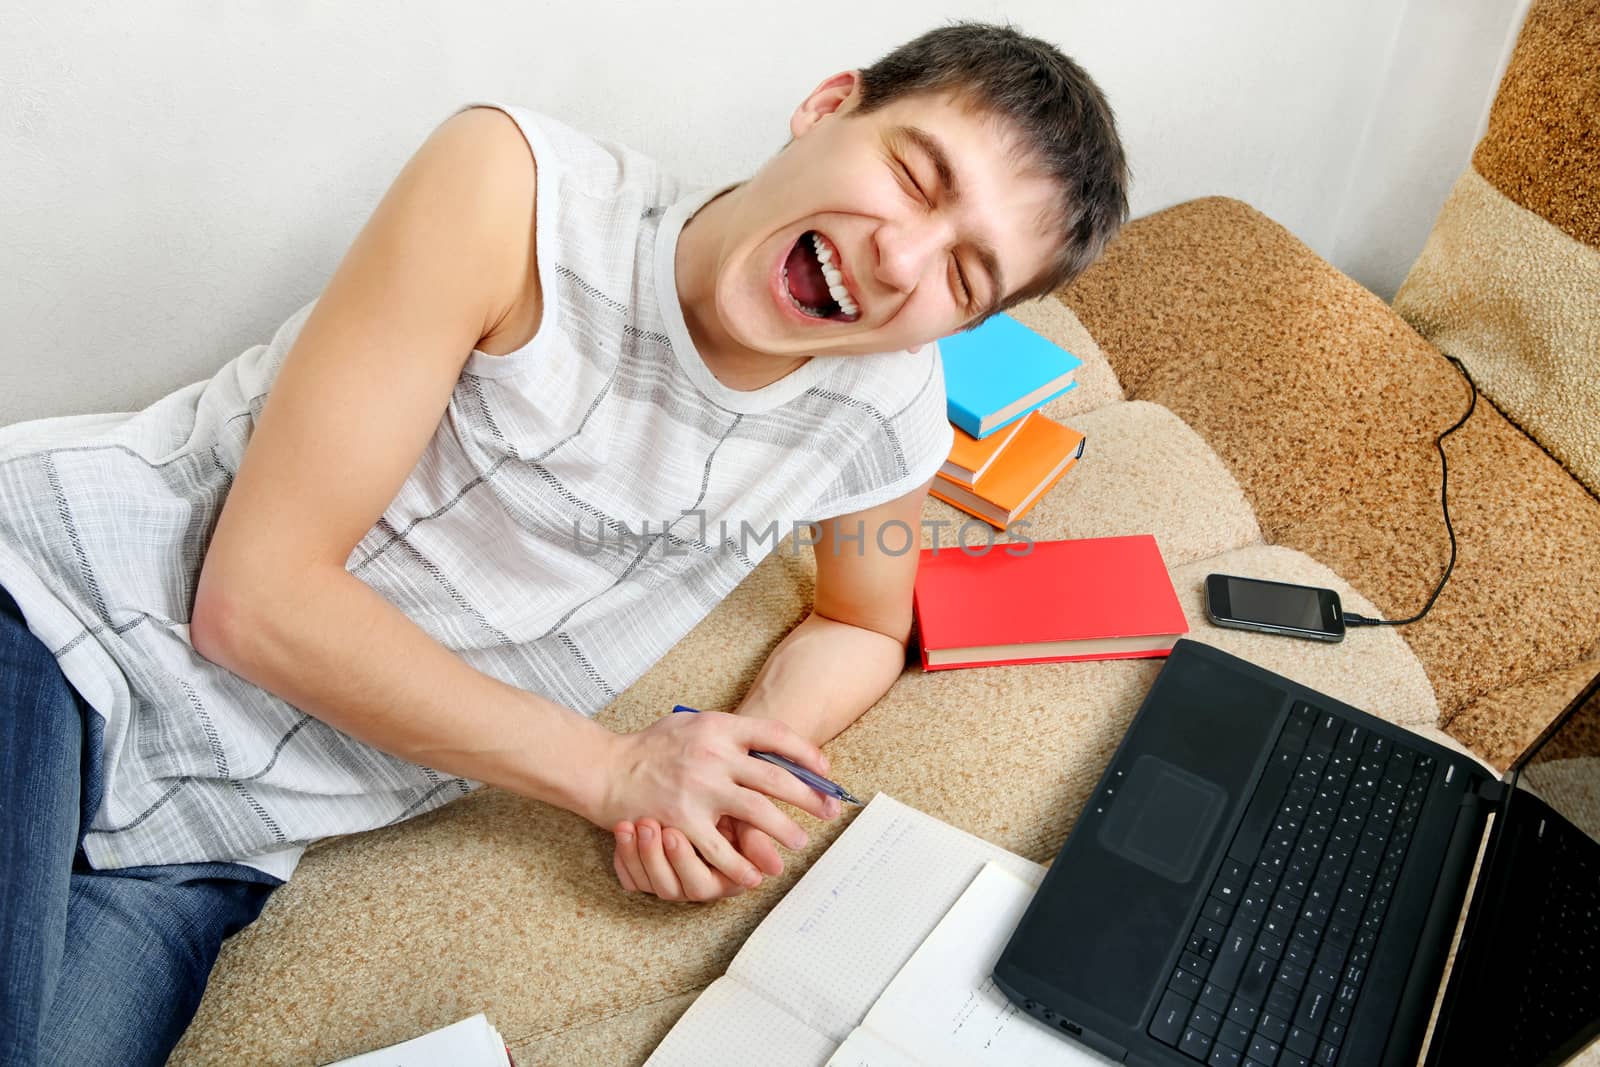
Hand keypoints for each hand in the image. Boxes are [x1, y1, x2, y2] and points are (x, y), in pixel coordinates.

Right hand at [590, 710, 838, 889]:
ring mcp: (699, 790)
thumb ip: (728, 731)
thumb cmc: (650, 746)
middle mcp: (713, 756)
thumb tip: (773, 745)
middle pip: (776, 778)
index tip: (824, 769)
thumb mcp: (691, 723)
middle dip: (809, 797)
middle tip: (828, 811)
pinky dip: (742, 863)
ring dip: (784, 831)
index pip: (775, 735)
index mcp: (717, 727)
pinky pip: (721, 848)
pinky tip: (755, 872)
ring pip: (758, 814)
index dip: (806, 754)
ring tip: (798, 842)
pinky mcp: (682, 821)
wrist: (605, 769)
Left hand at [612, 813, 817, 900]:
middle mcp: (692, 883)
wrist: (684, 789)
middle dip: (660, 858)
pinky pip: (629, 875)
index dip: (686, 863)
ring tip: (638, 823)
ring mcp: (667, 880)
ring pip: (649, 882)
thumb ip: (753, 836)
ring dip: (642, 853)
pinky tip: (623, 829)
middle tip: (657, 828)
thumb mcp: (740, 814)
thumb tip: (775, 866)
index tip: (675, 835)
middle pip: (673, 887)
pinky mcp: (644, 874)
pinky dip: (624, 853)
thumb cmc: (723, 800)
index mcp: (719, 878)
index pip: (702, 885)